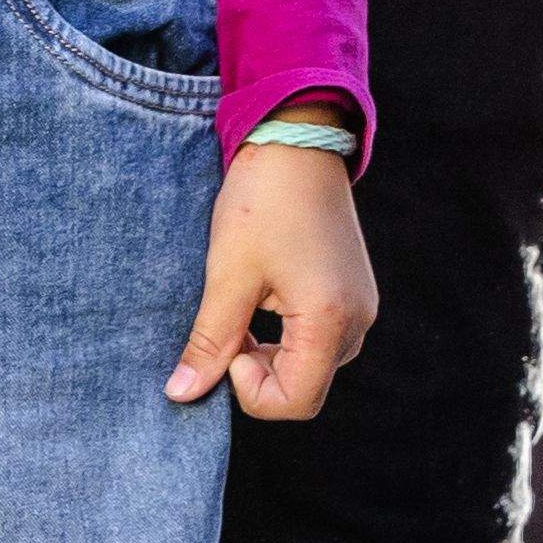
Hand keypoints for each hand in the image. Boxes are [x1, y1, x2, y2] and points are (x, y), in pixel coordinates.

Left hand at [167, 130, 376, 418]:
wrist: (299, 139)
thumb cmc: (263, 201)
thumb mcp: (228, 274)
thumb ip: (210, 342)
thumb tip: (181, 395)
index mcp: (329, 318)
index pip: (295, 402)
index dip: (250, 392)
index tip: (227, 349)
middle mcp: (357, 318)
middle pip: (306, 390)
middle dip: (260, 377)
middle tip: (229, 331)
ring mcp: (361, 304)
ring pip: (315, 367)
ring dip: (274, 358)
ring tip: (244, 312)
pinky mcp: (355, 291)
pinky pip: (324, 340)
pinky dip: (289, 339)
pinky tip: (265, 302)